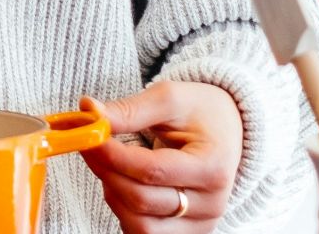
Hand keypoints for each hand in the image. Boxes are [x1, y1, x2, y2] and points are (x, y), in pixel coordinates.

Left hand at [80, 81, 242, 231]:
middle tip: (90, 146)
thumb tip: (89, 112)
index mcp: (213, 166)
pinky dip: (125, 211)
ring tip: (111, 165)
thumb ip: (130, 110)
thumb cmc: (201, 112)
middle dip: (107, 172)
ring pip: (140, 225)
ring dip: (113, 195)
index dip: (113, 156)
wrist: (228, 130)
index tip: (90, 136)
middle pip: (142, 200)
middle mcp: (211, 203)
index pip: (152, 171)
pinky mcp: (186, 233)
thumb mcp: (170, 98)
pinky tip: (123, 184)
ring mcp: (200, 224)